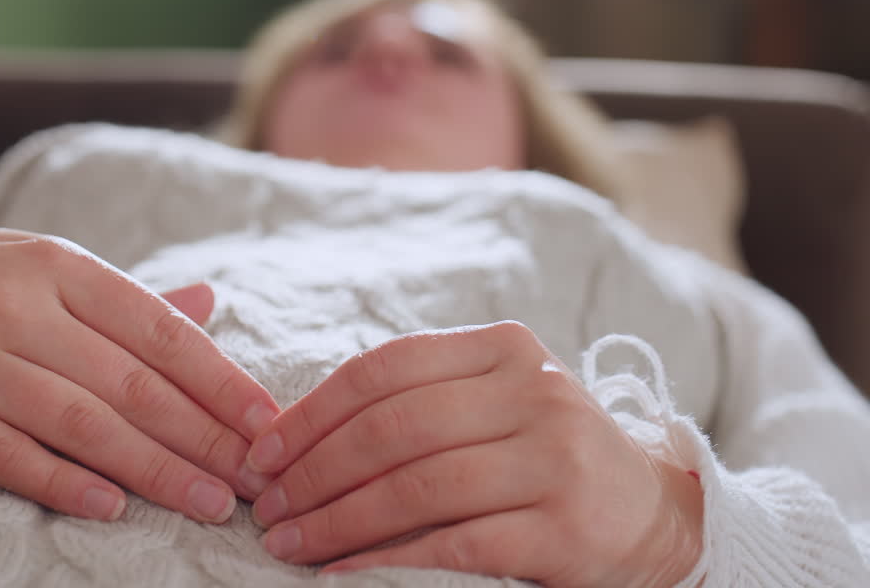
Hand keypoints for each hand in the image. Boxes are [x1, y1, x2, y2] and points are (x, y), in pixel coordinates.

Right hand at [0, 225, 279, 522]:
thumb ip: (120, 296)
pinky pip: (4, 453)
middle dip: (203, 436)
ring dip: (153, 468)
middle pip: (130, 382)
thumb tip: (208, 304)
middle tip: (254, 479)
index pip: (158, 326)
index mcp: (55, 265)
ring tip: (208, 502)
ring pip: (80, 421)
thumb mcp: (34, 263)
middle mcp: (17, 307)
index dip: (220, 378)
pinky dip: (60, 481)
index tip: (267, 421)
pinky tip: (111, 506)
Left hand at [243, 321, 702, 586]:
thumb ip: (416, 401)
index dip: (312, 411)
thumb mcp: (493, 404)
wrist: (654, 519)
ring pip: (417, 486)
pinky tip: (341, 571)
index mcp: (506, 349)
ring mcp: (557, 459)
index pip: (385, 369)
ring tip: (289, 543)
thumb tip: (293, 434)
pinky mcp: (567, 529)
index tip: (262, 451)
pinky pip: (454, 544)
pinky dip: (386, 560)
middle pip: (393, 428)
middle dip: (313, 471)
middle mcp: (536, 393)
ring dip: (337, 519)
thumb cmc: (544, 457)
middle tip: (267, 506)